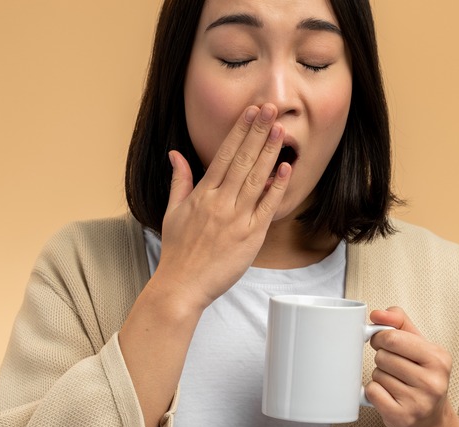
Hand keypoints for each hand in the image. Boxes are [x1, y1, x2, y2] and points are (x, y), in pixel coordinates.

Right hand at [152, 104, 291, 309]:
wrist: (182, 286)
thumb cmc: (177, 251)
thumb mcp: (172, 211)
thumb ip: (179, 180)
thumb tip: (175, 154)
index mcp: (202, 194)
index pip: (224, 154)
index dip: (240, 130)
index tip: (251, 111)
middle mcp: (220, 202)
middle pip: (243, 160)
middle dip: (258, 132)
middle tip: (272, 109)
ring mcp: (237, 219)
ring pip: (256, 179)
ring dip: (270, 152)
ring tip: (281, 130)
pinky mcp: (251, 237)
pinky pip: (267, 208)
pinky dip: (276, 187)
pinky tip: (285, 169)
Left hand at [366, 307, 458, 426]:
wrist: (431, 420)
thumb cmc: (424, 377)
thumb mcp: (420, 345)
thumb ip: (399, 323)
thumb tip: (377, 314)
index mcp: (439, 358)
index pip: (393, 337)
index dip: (380, 337)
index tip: (383, 342)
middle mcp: (432, 381)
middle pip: (382, 356)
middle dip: (382, 358)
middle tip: (394, 367)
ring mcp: (418, 401)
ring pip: (376, 374)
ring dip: (380, 376)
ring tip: (396, 383)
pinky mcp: (402, 417)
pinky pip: (372, 392)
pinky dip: (374, 392)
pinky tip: (389, 395)